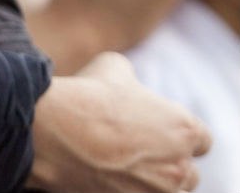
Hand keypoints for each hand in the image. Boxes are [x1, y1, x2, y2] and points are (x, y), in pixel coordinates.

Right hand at [29, 53, 210, 192]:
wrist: (46, 129)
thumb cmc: (83, 95)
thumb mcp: (114, 68)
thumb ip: (132, 81)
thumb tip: (126, 87)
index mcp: (185, 130)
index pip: (202, 141)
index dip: (178, 134)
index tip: (157, 131)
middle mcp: (177, 168)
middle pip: (186, 173)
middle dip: (165, 163)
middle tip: (133, 150)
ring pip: (162, 192)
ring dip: (146, 182)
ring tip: (114, 166)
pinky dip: (120, 189)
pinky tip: (98, 174)